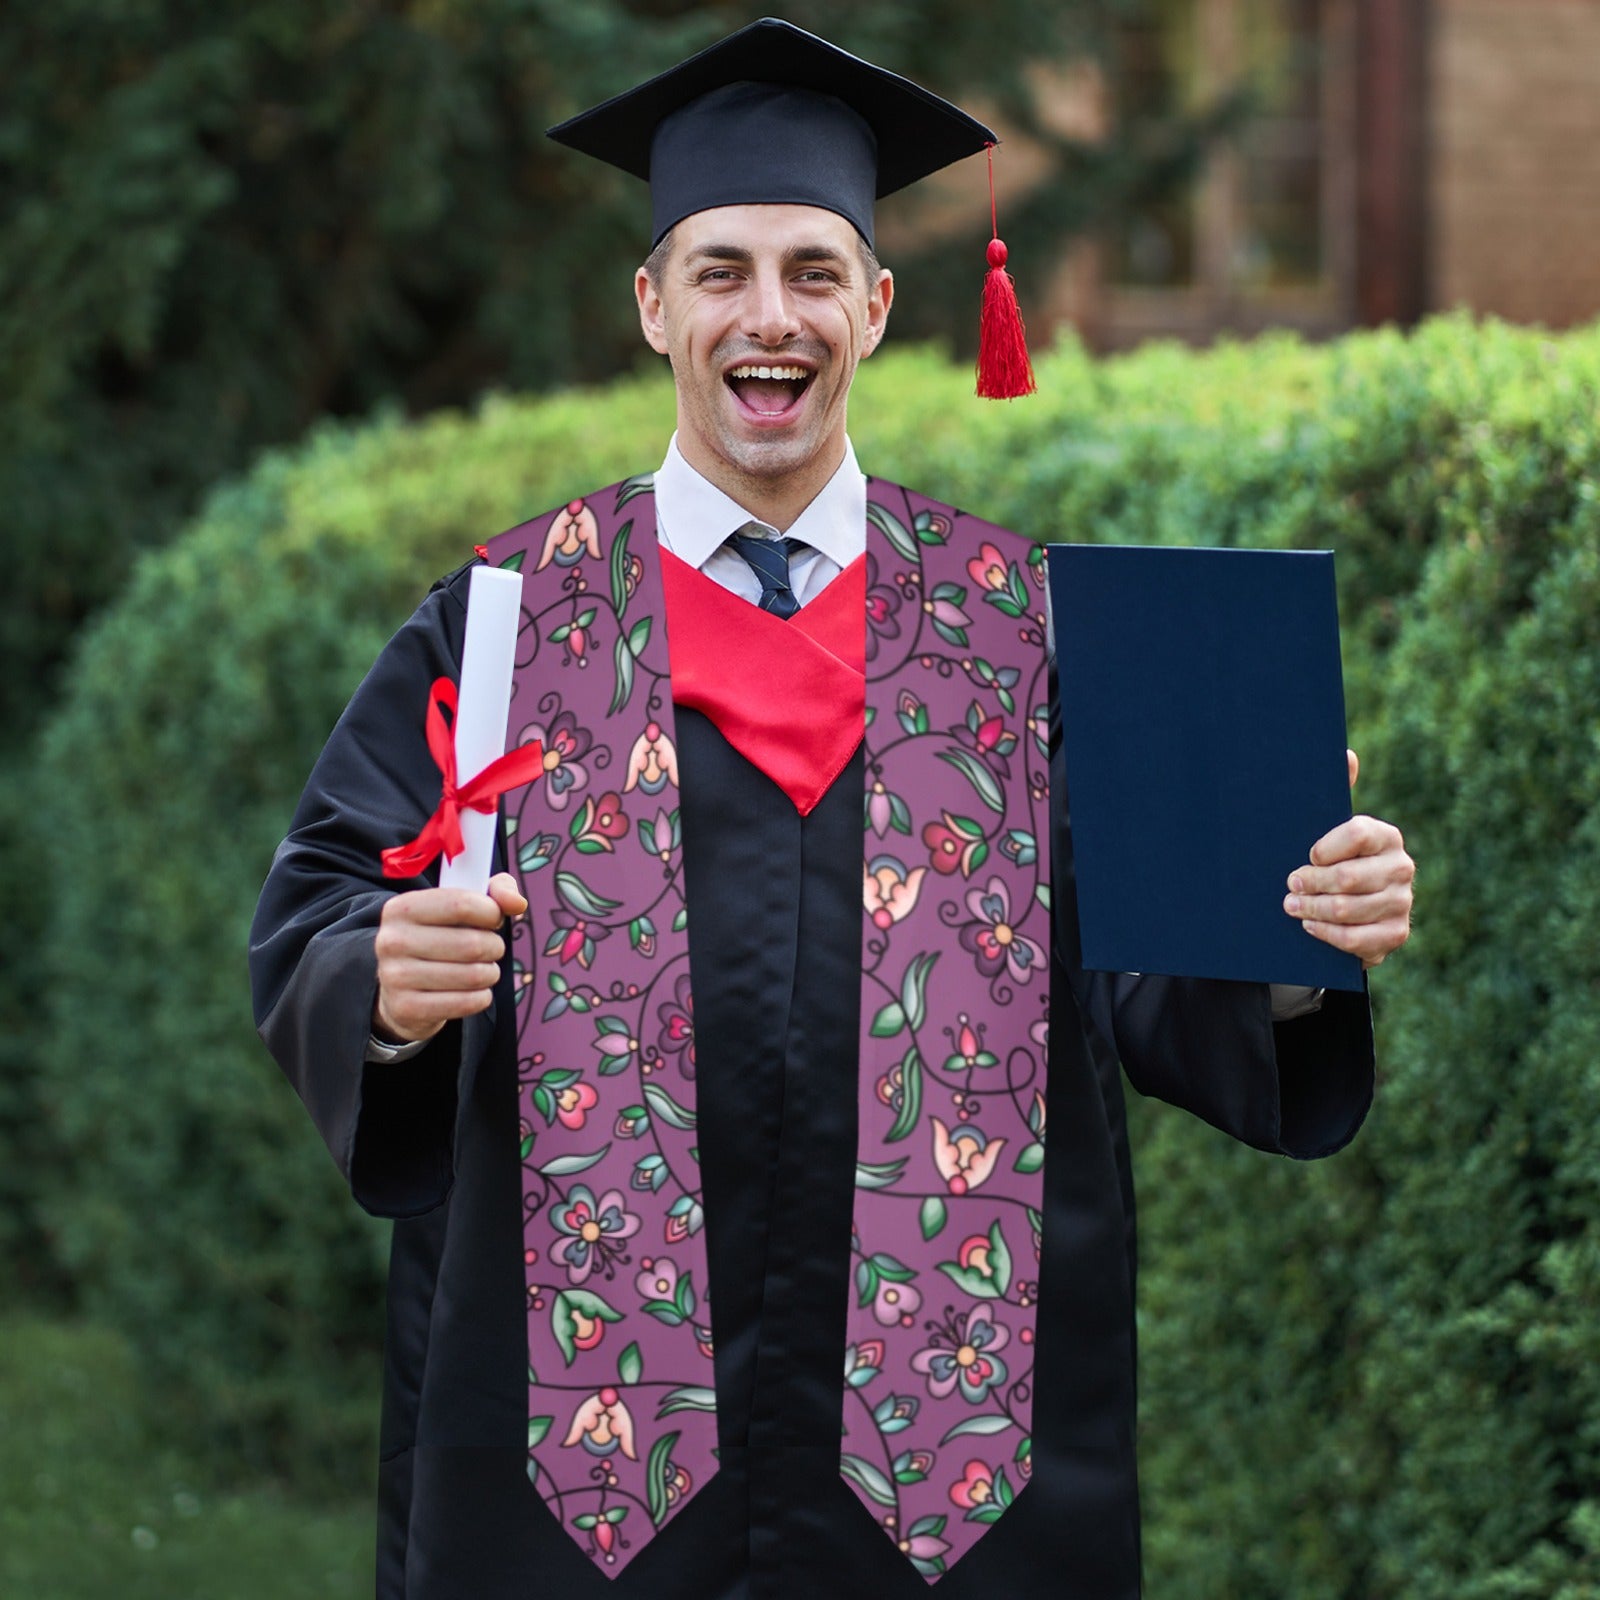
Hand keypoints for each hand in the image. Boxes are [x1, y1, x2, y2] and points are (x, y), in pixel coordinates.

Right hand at [372, 871, 528, 1043]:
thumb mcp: (461, 905)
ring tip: (482, 970)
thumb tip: (517, 903)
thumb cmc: (440, 938)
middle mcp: (392, 940)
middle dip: (494, 947)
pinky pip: (466, 1003)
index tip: (493, 919)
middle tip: (490, 949)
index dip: (491, 913)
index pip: (461, 904)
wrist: (401, 988)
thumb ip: (495, 891)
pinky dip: (481, 997)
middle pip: (472, 944)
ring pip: (473, 975)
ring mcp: (395, 977)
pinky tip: (474, 991)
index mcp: (402, 907)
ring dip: (490, 973)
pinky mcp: (406, 1008)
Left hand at [1283, 750, 1413, 967]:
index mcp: (1386, 836)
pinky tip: (1310, 926)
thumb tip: (1346, 754)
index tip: (1306, 855)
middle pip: (1348, 877)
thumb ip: (1336, 792)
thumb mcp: (1329, 828)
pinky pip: (1356, 939)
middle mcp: (1401, 867)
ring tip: (1291, 906)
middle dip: (1310, 883)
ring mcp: (1401, 903)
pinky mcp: (1395, 934)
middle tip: (1289, 884)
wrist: (1350, 908)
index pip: (1356, 833)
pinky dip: (1327, 934)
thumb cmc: (1332, 860)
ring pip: (1348, 909)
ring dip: (1312, 909)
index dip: (1325, 847)